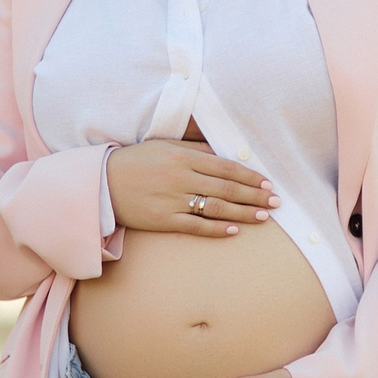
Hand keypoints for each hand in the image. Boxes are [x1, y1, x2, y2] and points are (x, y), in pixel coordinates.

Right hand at [106, 139, 277, 235]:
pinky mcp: (163, 220)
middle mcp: (181, 178)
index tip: (268, 184)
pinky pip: (195, 226)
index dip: (250, 177)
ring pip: (216, 208)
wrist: (101, 182)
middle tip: (276, 203)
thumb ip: (195, 148)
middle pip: (227, 188)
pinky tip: (233, 231)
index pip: (226, 167)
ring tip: (263, 217)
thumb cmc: (136, 161)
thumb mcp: (165, 146)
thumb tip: (225, 152)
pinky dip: (216, 229)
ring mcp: (172, 200)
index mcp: (183, 157)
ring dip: (243, 213)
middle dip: (254, 196)